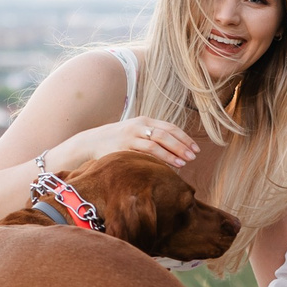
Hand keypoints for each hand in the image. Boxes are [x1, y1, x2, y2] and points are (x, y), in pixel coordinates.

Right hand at [62, 116, 199, 168]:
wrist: (91, 141)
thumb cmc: (117, 140)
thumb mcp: (135, 133)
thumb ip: (152, 138)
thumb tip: (174, 150)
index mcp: (144, 121)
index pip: (169, 127)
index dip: (184, 138)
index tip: (196, 148)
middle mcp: (139, 126)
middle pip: (166, 134)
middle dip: (182, 145)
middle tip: (194, 156)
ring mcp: (131, 136)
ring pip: (156, 143)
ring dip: (172, 153)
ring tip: (184, 163)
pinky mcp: (123, 147)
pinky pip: (144, 152)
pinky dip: (158, 158)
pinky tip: (167, 166)